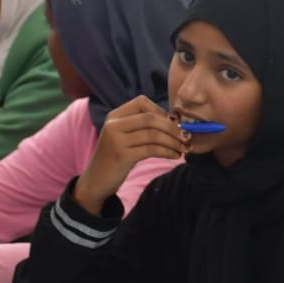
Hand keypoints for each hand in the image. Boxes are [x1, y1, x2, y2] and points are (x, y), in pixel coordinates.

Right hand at [74, 96, 187, 214]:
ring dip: (174, 141)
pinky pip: (152, 150)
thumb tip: (174, 120)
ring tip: (185, 148)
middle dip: (173, 128)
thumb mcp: (124, 136)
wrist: (96, 180)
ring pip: (153, 135)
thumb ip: (141, 126)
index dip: (162, 111)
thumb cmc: (116, 157)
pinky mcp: (122, 156)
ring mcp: (116, 140)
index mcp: (115, 116)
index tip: (174, 123)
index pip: (142, 102)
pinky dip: (168, 152)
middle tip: (187, 137)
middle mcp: (113, 125)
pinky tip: (176, 156)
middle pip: (151, 119)